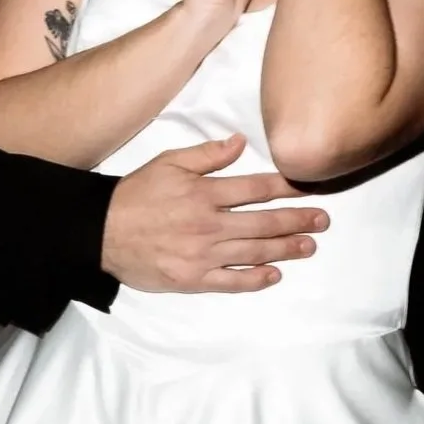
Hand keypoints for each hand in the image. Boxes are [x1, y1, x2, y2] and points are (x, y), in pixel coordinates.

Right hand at [101, 134, 328, 294]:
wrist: (100, 232)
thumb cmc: (136, 194)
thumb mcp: (168, 162)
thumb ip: (206, 155)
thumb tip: (239, 142)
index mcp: (204, 193)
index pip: (256, 189)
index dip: (287, 188)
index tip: (309, 188)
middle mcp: (209, 224)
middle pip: (263, 223)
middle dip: (297, 221)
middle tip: (322, 221)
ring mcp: (202, 255)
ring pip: (253, 252)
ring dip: (285, 249)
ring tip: (309, 246)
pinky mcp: (192, 279)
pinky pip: (231, 281)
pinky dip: (255, 279)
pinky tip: (274, 275)